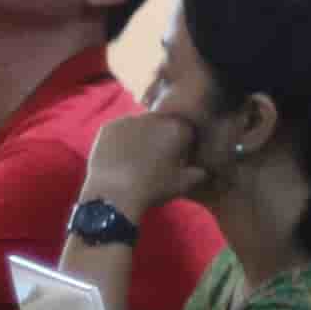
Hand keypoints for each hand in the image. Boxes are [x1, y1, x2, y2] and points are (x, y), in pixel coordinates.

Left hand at [82, 111, 205, 221]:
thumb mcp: (184, 183)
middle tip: (157, 155)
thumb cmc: (154, 187)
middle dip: (162, 135)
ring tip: (137, 156)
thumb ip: (199, 173)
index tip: (179, 155)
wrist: (115, 191)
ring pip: (140, 124)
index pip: (185, 129)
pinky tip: (121, 154)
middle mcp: (152, 118)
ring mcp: (127, 119)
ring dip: (142, 134)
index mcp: (176, 128)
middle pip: (162, 123)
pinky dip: (123, 138)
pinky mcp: (107, 125)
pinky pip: (120, 128)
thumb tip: (203, 170)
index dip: (183, 142)